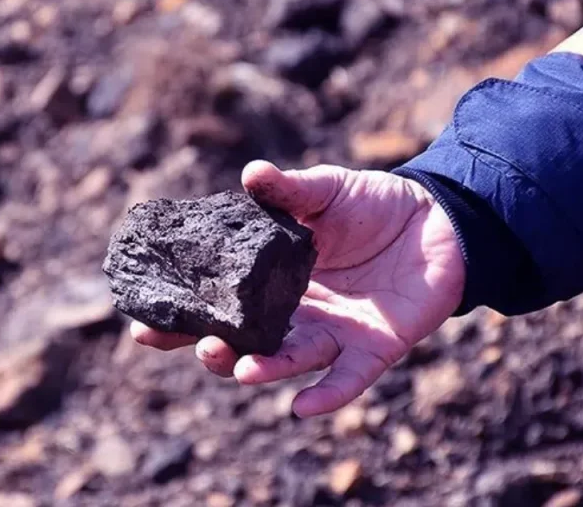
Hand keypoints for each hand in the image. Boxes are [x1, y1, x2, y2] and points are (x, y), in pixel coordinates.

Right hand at [131, 160, 465, 416]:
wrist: (439, 220)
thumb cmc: (375, 205)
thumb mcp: (326, 190)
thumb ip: (288, 191)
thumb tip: (250, 173)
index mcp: (274, 280)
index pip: (220, 304)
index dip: (184, 316)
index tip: (142, 325)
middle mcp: (296, 314)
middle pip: (246, 342)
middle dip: (216, 349)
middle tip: (194, 343)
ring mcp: (333, 334)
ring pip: (289, 360)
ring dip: (263, 368)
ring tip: (237, 367)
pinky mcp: (374, 348)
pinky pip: (348, 379)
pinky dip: (326, 396)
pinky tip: (302, 408)